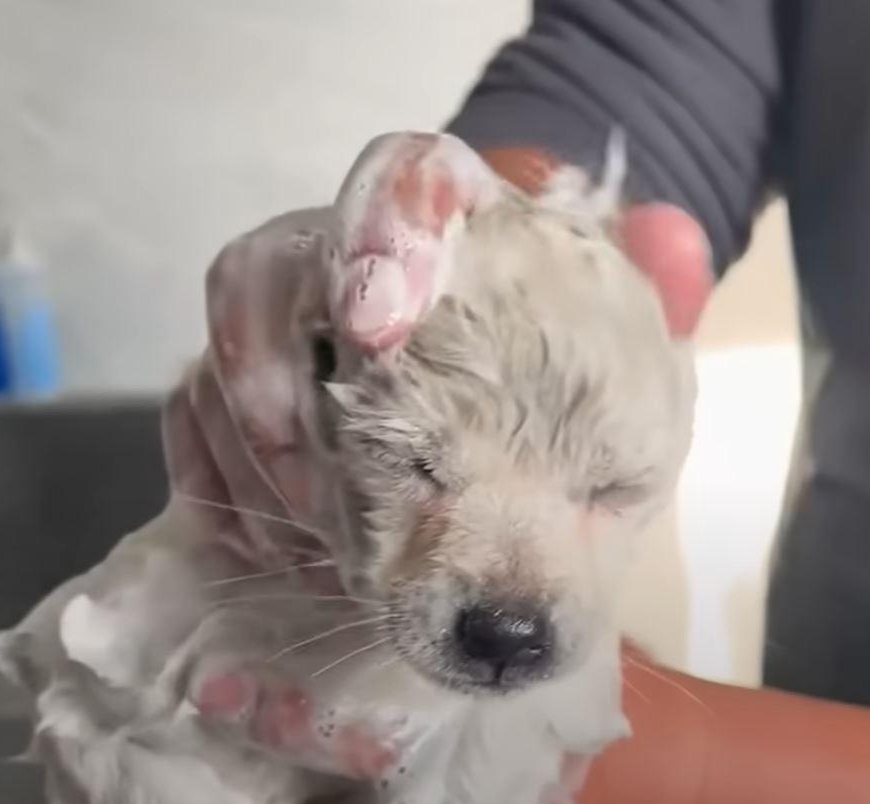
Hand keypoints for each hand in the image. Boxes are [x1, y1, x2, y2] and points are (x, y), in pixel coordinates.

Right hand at [163, 133, 713, 793]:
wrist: (515, 393)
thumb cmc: (568, 371)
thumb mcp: (627, 358)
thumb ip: (653, 301)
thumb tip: (678, 237)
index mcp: (449, 226)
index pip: (405, 178)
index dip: (381, 232)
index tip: (376, 330)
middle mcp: (347, 255)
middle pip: (263, 273)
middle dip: (279, 390)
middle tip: (333, 508)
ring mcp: (283, 321)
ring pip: (215, 363)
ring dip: (260, 469)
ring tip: (322, 558)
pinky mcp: (239, 386)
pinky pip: (191, 425)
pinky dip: (220, 492)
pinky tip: (270, 553)